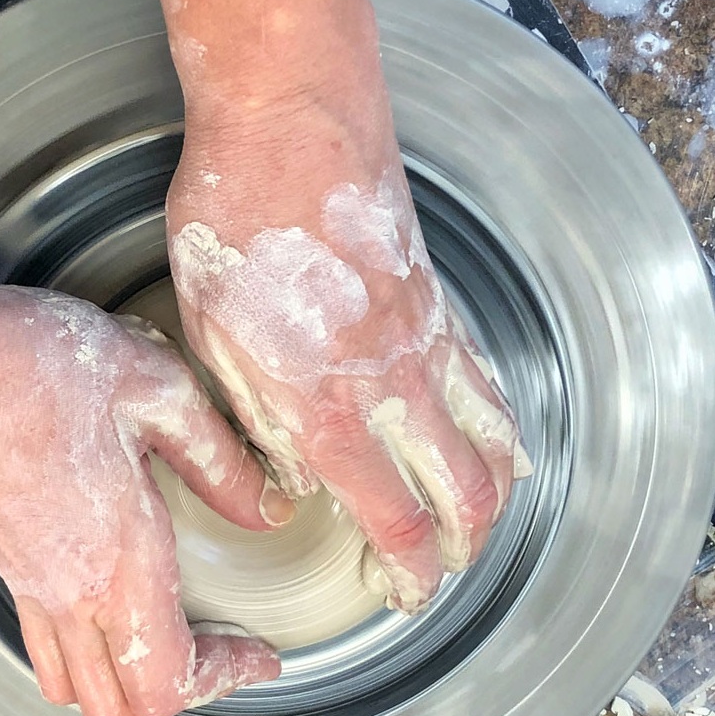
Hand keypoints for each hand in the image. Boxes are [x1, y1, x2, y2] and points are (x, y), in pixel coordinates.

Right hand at [0, 280, 289, 715]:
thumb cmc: (39, 368)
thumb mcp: (158, 390)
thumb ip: (220, 460)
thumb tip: (268, 509)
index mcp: (119, 563)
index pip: (171, 681)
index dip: (227, 681)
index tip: (262, 657)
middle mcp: (72, 595)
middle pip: (121, 713)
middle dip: (182, 695)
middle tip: (224, 648)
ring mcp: (31, 588)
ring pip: (78, 692)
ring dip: (132, 683)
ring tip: (175, 636)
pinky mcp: (8, 567)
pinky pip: (49, 648)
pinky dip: (89, 657)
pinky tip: (118, 603)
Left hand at [165, 100, 528, 611]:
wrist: (289, 123)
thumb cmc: (235, 221)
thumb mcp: (212, 334)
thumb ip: (259, 418)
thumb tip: (296, 476)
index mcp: (326, 404)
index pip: (392, 517)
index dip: (409, 571)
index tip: (401, 592)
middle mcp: (393, 384)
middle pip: (464, 495)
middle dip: (461, 551)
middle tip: (437, 572)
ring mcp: (427, 342)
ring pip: (495, 443)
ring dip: (493, 497)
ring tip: (474, 523)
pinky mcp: (440, 304)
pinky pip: (488, 380)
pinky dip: (502, 427)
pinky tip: (494, 441)